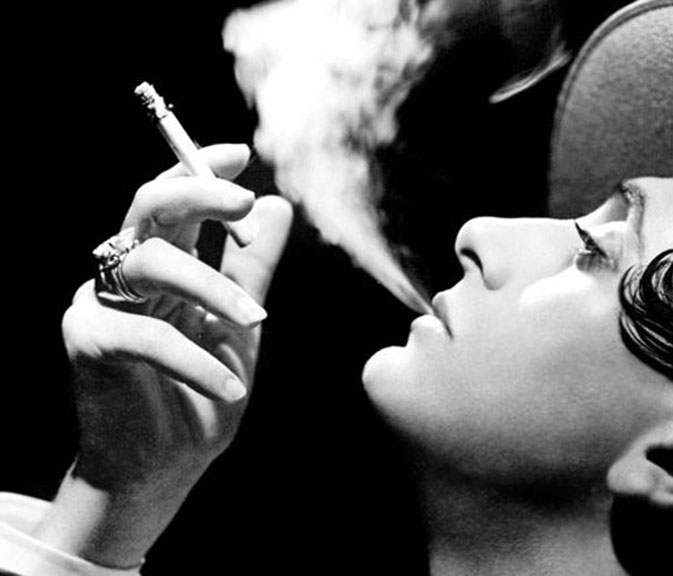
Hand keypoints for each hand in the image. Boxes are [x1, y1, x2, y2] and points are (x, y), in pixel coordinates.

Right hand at [33, 144, 292, 567]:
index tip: (242, 153)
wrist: (167, 464)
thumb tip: (278, 205)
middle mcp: (125, 273)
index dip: (200, 169)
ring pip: (152, 263)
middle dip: (197, 194)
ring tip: (256, 323)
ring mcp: (101, 304)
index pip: (173, 200)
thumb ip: (253, 268)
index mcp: (162, 261)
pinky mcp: (90, 344)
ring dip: (213, 288)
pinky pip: (148, 336)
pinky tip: (232, 385)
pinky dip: (197, 359)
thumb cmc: (203, 390)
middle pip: (147, 207)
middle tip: (243, 204)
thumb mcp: (240, 324)